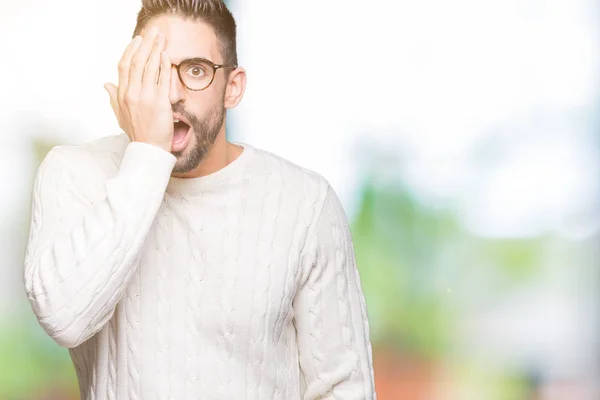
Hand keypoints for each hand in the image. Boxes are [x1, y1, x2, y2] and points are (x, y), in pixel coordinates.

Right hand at [104, 26, 173, 151]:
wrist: (148, 150)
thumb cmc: (137, 133)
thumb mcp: (120, 115)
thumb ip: (113, 97)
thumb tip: (106, 84)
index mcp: (122, 95)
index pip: (123, 66)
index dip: (131, 50)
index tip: (138, 40)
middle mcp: (132, 94)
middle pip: (137, 62)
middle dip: (145, 44)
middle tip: (153, 31)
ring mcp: (145, 98)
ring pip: (149, 68)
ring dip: (156, 50)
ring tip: (161, 37)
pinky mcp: (159, 103)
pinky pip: (162, 80)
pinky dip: (164, 66)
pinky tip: (166, 55)